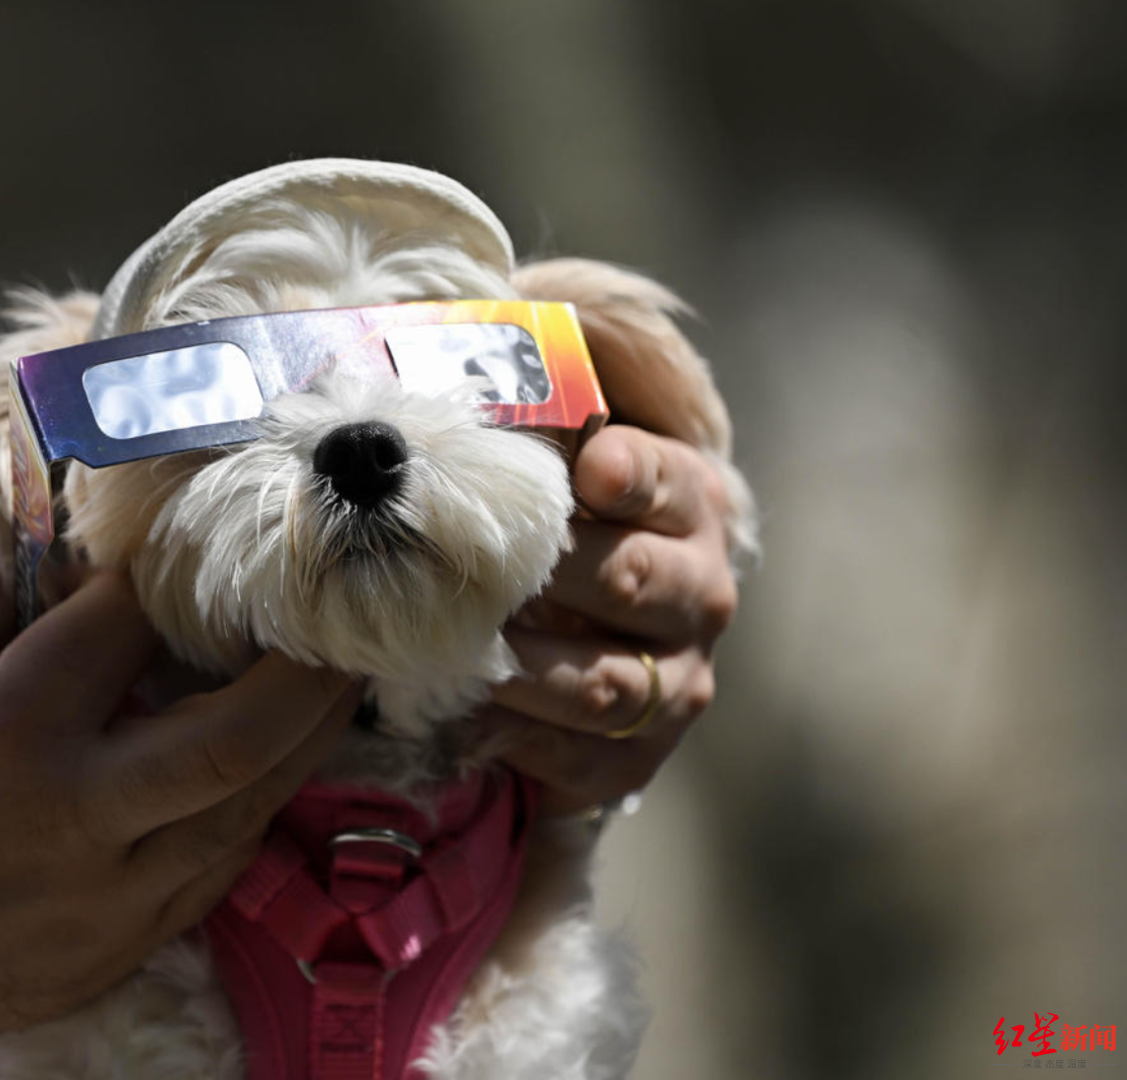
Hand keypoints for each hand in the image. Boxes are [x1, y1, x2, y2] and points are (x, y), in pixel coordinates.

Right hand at [0, 571, 359, 1078]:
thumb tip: (74, 556)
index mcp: (4, 735)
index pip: (127, 627)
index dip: (169, 576)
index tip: (201, 545)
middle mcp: (71, 820)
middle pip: (236, 740)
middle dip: (309, 676)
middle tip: (346, 622)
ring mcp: (103, 901)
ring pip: (245, 813)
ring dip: (302, 744)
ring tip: (334, 685)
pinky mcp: (116, 952)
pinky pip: (215, 872)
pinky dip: (248, 810)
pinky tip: (268, 767)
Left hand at [485, 426, 738, 814]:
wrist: (574, 643)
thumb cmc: (550, 528)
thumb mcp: (554, 462)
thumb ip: (531, 419)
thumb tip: (453, 391)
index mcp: (689, 501)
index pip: (666, 480)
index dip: (625, 474)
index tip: (585, 468)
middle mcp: (701, 592)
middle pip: (627, 580)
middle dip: (543, 574)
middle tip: (468, 563)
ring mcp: (678, 681)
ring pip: (601, 682)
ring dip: (519, 668)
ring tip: (452, 646)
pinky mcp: (637, 757)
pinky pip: (576, 754)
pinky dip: (512, 734)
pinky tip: (459, 707)